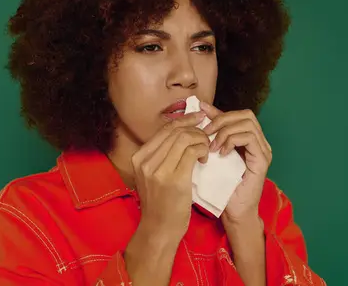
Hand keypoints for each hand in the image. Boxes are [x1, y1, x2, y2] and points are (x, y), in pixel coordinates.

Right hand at [130, 111, 209, 242]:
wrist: (159, 230)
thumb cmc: (160, 203)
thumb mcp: (152, 175)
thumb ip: (162, 155)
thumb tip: (181, 132)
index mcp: (139, 157)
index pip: (165, 129)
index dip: (184, 120)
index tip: (199, 118)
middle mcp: (145, 161)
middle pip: (175, 131)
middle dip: (195, 128)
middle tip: (208, 133)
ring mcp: (159, 170)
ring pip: (185, 138)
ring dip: (201, 139)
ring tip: (207, 148)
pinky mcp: (174, 179)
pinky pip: (192, 152)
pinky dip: (203, 150)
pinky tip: (205, 158)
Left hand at [199, 102, 271, 224]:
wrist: (233, 212)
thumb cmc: (221, 186)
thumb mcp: (213, 154)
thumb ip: (211, 134)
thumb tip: (201, 110)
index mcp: (249, 139)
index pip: (237, 114)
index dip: (219, 112)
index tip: (200, 114)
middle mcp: (260, 142)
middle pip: (245, 114)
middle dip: (222, 119)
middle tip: (205, 132)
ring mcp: (263, 151)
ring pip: (247, 123)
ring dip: (225, 131)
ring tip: (212, 146)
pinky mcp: (262, 160)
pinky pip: (250, 138)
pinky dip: (232, 140)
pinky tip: (221, 153)